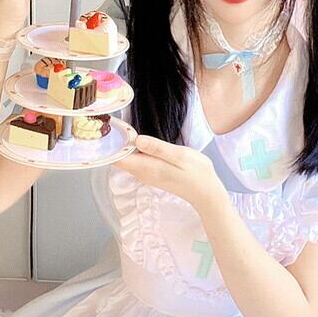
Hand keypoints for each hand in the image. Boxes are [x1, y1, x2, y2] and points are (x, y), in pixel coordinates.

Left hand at [112, 135, 226, 212]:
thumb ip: (157, 148)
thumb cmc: (196, 172)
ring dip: (127, 145)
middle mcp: (142, 173)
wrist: (206, 192)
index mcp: (146, 167)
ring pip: (129, 159)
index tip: (113, 129)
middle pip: (120, 158)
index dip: (112, 143)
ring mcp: (146, 174)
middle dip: (117, 142)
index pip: (117, 158)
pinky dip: (136, 151)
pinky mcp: (152, 174)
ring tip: (127, 129)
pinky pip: (137, 161)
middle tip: (118, 124)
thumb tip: (137, 139)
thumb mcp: (179, 155)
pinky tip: (142, 141)